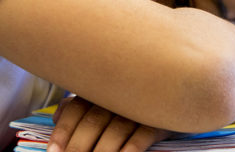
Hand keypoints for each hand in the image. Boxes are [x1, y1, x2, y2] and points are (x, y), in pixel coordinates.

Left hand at [48, 96, 171, 151]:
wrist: (178, 94)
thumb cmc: (131, 103)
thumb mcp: (105, 100)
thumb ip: (80, 105)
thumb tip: (56, 117)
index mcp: (101, 88)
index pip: (76, 108)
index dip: (62, 132)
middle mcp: (118, 94)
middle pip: (93, 121)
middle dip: (79, 147)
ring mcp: (140, 105)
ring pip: (116, 129)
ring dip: (102, 151)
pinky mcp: (160, 118)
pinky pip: (143, 135)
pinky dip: (130, 149)